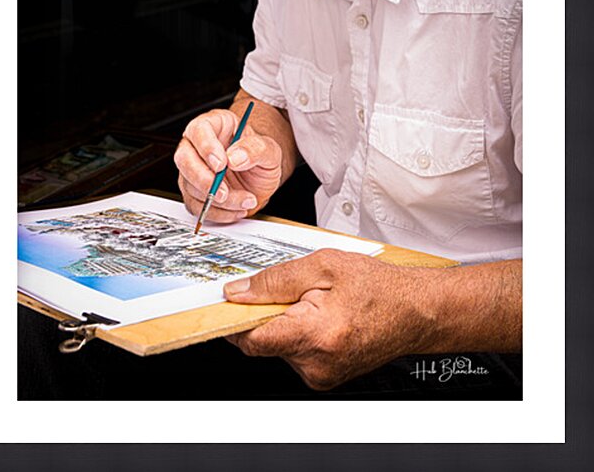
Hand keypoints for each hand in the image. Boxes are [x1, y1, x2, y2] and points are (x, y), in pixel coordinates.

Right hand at [174, 109, 282, 223]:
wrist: (261, 179)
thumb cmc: (260, 157)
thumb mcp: (269, 149)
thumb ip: (256, 149)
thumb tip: (236, 157)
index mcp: (214, 125)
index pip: (199, 130)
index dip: (206, 147)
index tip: (221, 164)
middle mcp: (198, 145)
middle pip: (184, 158)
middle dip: (203, 179)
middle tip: (224, 192)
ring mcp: (192, 169)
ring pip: (190, 185)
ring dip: (217, 200)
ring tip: (245, 199)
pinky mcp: (194, 191)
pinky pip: (196, 205)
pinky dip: (217, 212)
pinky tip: (236, 209)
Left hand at [223, 249, 439, 389]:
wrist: (415, 312)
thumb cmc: (378, 287)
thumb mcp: (324, 265)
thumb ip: (276, 279)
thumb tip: (238, 293)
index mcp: (315, 334)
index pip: (252, 338)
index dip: (234, 318)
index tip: (228, 303)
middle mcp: (316, 364)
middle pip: (264, 340)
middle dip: (268, 312)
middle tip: (292, 290)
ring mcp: (320, 376)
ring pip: (279, 346)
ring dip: (285, 322)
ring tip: (316, 302)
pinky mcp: (323, 378)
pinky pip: (294, 353)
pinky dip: (298, 333)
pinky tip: (321, 316)